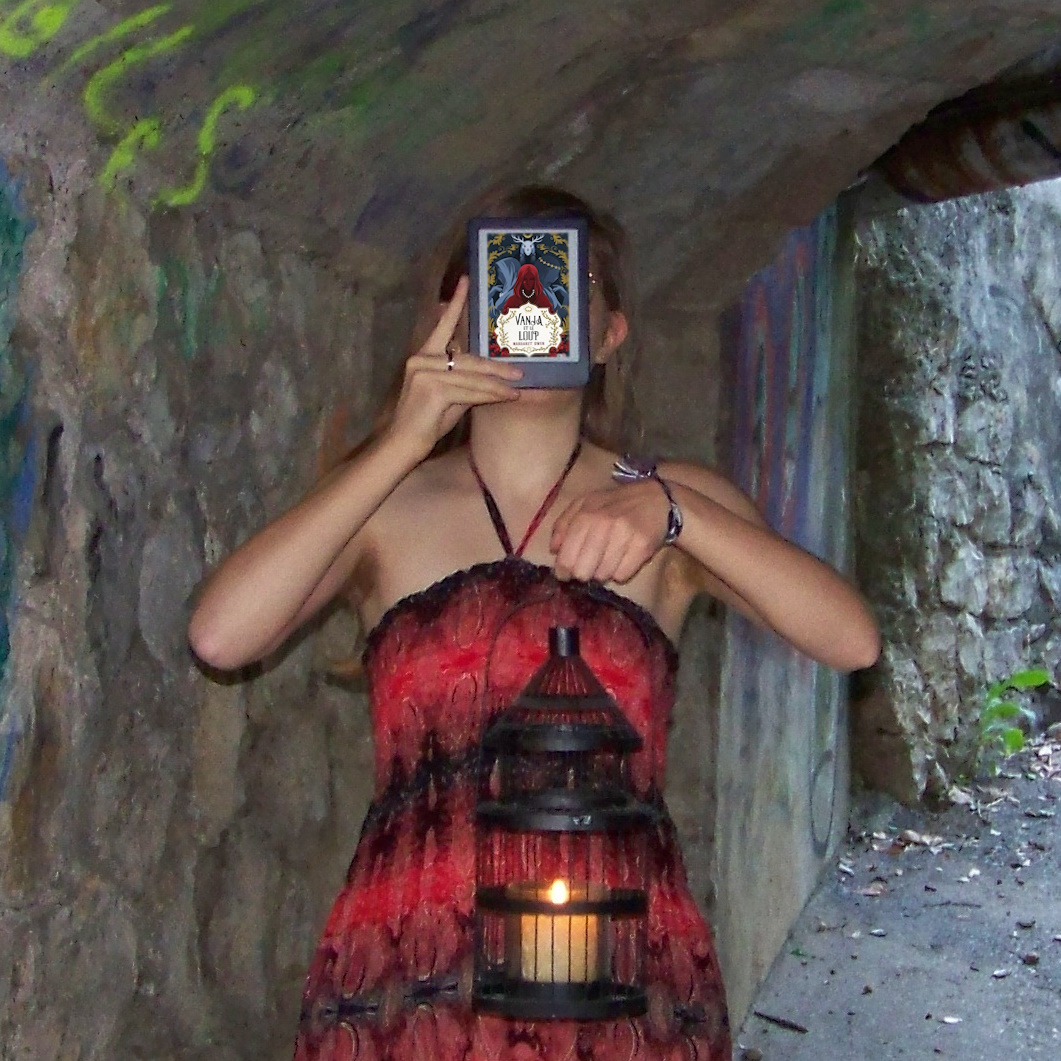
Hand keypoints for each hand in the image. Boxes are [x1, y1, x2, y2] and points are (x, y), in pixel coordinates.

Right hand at [388, 277, 522, 455]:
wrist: (404, 443)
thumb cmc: (427, 421)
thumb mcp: (450, 395)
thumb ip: (465, 380)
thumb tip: (493, 375)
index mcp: (424, 356)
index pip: (443, 325)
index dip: (455, 303)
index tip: (466, 280)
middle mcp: (422, 359)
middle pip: (468, 358)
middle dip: (496, 366)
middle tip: (520, 371)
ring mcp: (425, 372)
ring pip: (472, 376)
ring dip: (497, 384)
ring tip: (518, 388)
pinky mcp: (432, 389)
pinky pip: (470, 391)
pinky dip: (490, 395)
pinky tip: (505, 397)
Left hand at [550, 480, 669, 583]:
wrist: (655, 498)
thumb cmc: (614, 504)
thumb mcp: (584, 505)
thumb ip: (563, 524)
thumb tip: (553, 550)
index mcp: (585, 514)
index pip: (566, 557)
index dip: (563, 571)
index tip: (566, 574)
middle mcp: (603, 524)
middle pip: (582, 571)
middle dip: (583, 573)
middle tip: (589, 566)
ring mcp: (624, 535)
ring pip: (602, 576)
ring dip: (603, 572)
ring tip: (609, 558)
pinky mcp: (643, 547)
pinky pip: (622, 576)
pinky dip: (621, 572)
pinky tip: (624, 559)